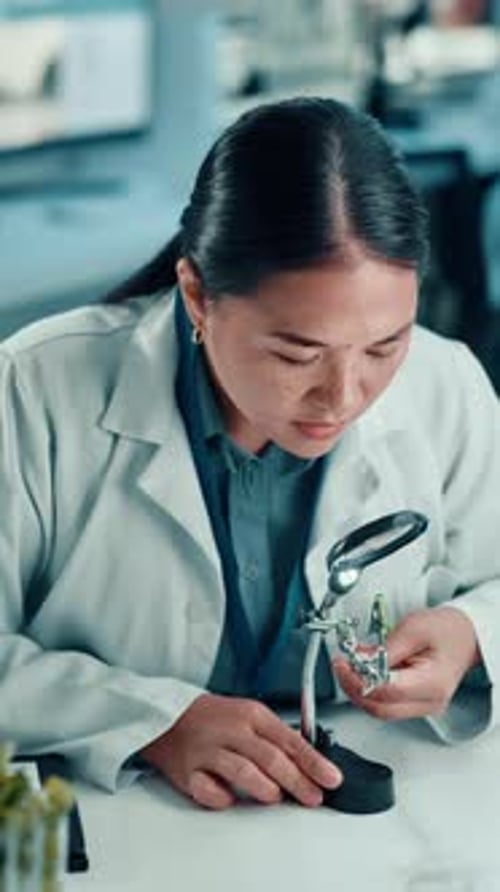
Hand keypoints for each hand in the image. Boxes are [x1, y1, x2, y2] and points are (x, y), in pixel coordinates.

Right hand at [140, 693, 341, 809]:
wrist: (168, 717)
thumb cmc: (215, 719)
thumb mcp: (249, 716)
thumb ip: (276, 737)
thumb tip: (311, 764)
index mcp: (251, 715)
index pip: (289, 740)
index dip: (313, 762)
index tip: (332, 779)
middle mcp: (231, 730)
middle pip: (271, 758)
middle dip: (297, 782)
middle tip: (313, 798)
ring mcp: (208, 750)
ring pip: (243, 772)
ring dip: (265, 789)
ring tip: (275, 797)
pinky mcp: (187, 771)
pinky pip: (208, 791)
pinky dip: (222, 798)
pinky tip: (230, 798)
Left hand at [334, 606, 480, 720]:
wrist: (465, 635)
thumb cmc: (446, 630)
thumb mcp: (413, 627)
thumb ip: (386, 648)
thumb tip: (360, 661)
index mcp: (432, 684)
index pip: (387, 692)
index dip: (358, 680)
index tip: (343, 664)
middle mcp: (429, 702)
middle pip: (380, 708)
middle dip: (353, 687)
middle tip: (340, 665)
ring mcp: (422, 706)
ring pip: (380, 709)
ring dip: (359, 689)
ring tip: (349, 665)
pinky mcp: (414, 703)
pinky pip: (386, 702)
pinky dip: (370, 688)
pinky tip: (361, 671)